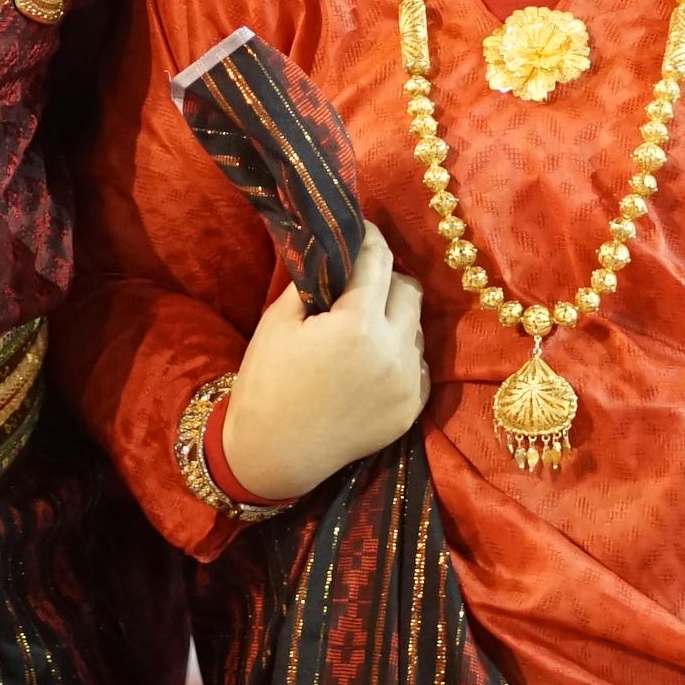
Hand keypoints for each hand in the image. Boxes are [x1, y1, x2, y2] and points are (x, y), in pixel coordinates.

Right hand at [213, 223, 430, 501]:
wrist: (273, 454)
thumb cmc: (267, 382)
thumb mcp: (279, 320)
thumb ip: (312, 280)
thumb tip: (333, 250)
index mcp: (357, 325)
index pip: (378, 260)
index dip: (368, 237)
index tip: (359, 230)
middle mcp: (393, 352)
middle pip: (409, 289)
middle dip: (385, 278)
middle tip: (358, 282)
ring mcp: (408, 384)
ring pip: (416, 327)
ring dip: (394, 316)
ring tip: (361, 326)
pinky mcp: (412, 410)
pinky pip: (417, 363)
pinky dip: (399, 353)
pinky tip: (370, 360)